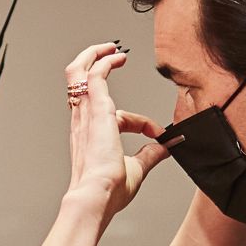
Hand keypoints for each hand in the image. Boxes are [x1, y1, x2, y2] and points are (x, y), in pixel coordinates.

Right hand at [64, 43, 168, 220]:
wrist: (97, 197)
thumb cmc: (109, 191)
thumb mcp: (137, 169)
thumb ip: (151, 155)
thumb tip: (167, 147)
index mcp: (89, 136)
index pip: (114, 117)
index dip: (140, 123)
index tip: (157, 136)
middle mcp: (83, 122)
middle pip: (77, 82)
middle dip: (91, 64)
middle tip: (109, 54)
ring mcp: (88, 114)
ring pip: (78, 73)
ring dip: (94, 56)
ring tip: (111, 48)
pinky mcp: (97, 110)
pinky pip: (95, 75)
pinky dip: (104, 61)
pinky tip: (118, 55)